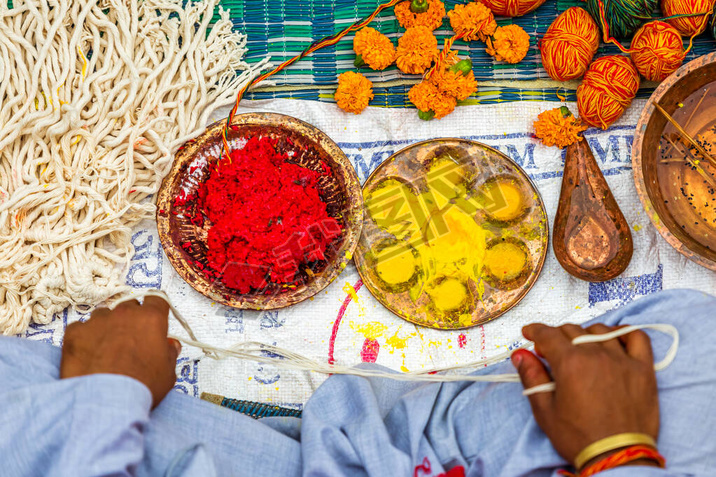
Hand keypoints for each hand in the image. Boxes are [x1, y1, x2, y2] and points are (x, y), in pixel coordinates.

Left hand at [60, 297, 180, 407]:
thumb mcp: (167, 373)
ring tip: (106, 350)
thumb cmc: (141, 387)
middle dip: (131, 319)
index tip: (153, 321)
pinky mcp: (74, 332)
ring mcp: (97, 321)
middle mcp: (124, 313)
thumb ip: (169, 353)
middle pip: (129, 306)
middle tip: (131, 340)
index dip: (155, 310)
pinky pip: (80, 328)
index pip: (156, 299)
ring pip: (103, 316)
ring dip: (107, 327)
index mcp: (151, 318)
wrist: (105, 402)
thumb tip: (170, 345)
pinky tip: (87, 356)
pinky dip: (84, 338)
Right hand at [511, 323, 658, 466]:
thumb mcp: (545, 410)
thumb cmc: (580, 437)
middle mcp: (596, 355)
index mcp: (570, 363)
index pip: (547, 334)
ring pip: (599, 331)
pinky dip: (624, 333)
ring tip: (580, 348)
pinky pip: (637, 337)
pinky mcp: (643, 369)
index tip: (529, 333)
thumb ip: (531, 377)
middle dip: (556, 336)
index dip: (534, 330)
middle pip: (571, 330)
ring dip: (584, 334)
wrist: (616, 457)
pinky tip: (613, 340)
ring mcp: (622, 360)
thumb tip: (520, 355)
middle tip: (550, 351)